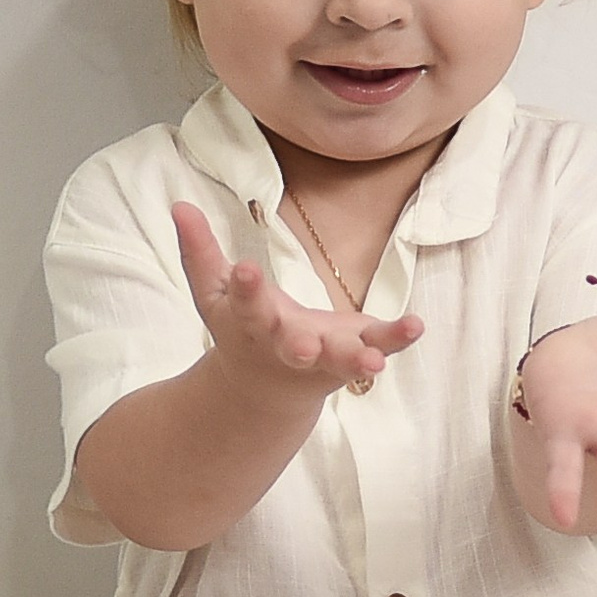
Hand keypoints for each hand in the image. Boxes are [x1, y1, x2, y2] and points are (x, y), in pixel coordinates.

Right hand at [172, 202, 422, 406]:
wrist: (265, 391)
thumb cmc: (238, 330)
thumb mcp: (213, 293)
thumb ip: (200, 251)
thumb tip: (180, 205)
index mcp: (249, 326)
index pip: (246, 306)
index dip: (247, 289)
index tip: (247, 270)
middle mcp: (287, 346)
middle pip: (291, 345)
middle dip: (298, 344)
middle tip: (305, 345)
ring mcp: (325, 357)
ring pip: (340, 360)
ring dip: (357, 360)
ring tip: (374, 362)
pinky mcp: (354, 353)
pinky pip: (379, 345)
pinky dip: (397, 337)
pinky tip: (416, 324)